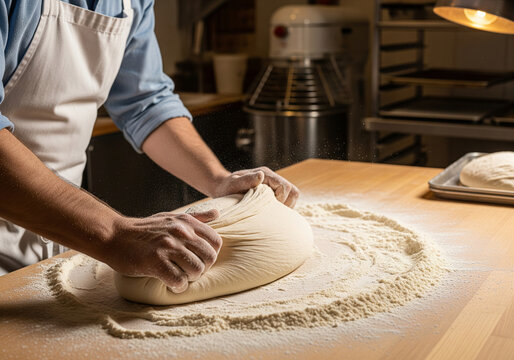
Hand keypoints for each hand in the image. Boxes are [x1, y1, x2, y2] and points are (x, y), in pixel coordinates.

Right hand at [105, 210, 221, 293]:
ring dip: (189, 278)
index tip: (197, 259)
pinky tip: (170, 283)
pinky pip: (178, 281)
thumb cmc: (144, 229)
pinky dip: (177, 286)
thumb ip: (195, 217)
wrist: (114, 235)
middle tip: (188, 271)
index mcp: (186, 222)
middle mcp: (180, 232)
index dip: (210, 254)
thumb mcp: (171, 217)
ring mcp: (168, 246)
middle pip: (210, 258)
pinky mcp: (155, 261)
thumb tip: (217, 213)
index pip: (216, 242)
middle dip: (202, 269)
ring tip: (178, 276)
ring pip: (197, 270)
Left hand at [211, 167, 299, 207]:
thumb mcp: (233, 184)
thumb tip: (261, 175)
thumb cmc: (226, 187)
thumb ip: (246, 180)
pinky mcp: (274, 194)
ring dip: (286, 207)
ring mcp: (275, 186)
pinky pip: (287, 201)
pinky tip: (269, 213)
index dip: (281, 199)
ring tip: (271, 213)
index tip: (268, 206)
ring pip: (293, 197)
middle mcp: (273, 179)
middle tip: (272, 211)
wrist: (223, 188)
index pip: (285, 187)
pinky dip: (282, 208)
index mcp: (266, 174)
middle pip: (293, 192)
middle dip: (287, 204)